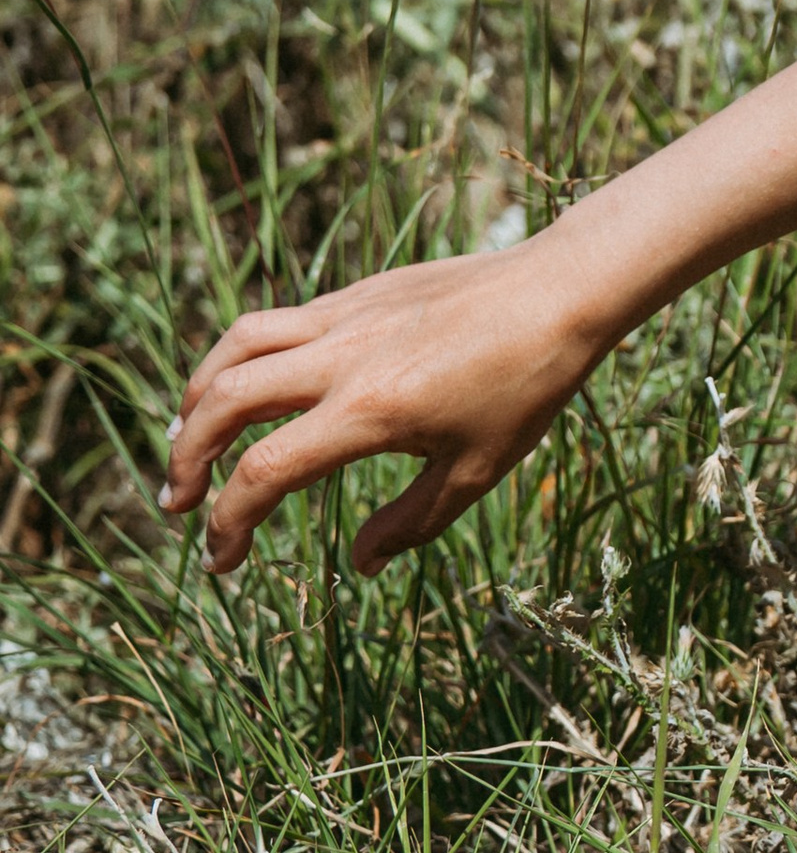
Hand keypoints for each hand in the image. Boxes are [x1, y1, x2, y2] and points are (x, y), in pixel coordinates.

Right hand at [164, 242, 607, 577]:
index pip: (264, 472)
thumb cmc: (529, 386)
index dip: (229, 524)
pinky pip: (275, 323)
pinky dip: (241, 359)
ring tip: (186, 439)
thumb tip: (359, 563)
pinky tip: (250, 390)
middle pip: (224, 402)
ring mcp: (344, 317)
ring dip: (196, 396)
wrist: (562, 289)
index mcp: (369, 411)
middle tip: (178, 503)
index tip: (221, 562)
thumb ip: (410, 523)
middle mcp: (341, 358)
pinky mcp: (355, 293)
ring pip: (236, 347)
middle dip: (186, 457)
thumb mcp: (476, 472)